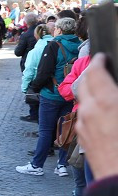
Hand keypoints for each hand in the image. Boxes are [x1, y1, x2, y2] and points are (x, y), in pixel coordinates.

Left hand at [76, 54, 117, 179]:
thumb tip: (115, 91)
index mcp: (106, 102)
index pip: (95, 72)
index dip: (98, 61)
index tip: (102, 57)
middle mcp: (89, 111)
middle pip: (82, 84)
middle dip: (90, 74)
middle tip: (101, 70)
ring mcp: (83, 126)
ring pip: (82, 101)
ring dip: (90, 92)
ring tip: (104, 91)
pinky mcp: (83, 139)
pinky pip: (83, 117)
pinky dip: (90, 109)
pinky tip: (103, 114)